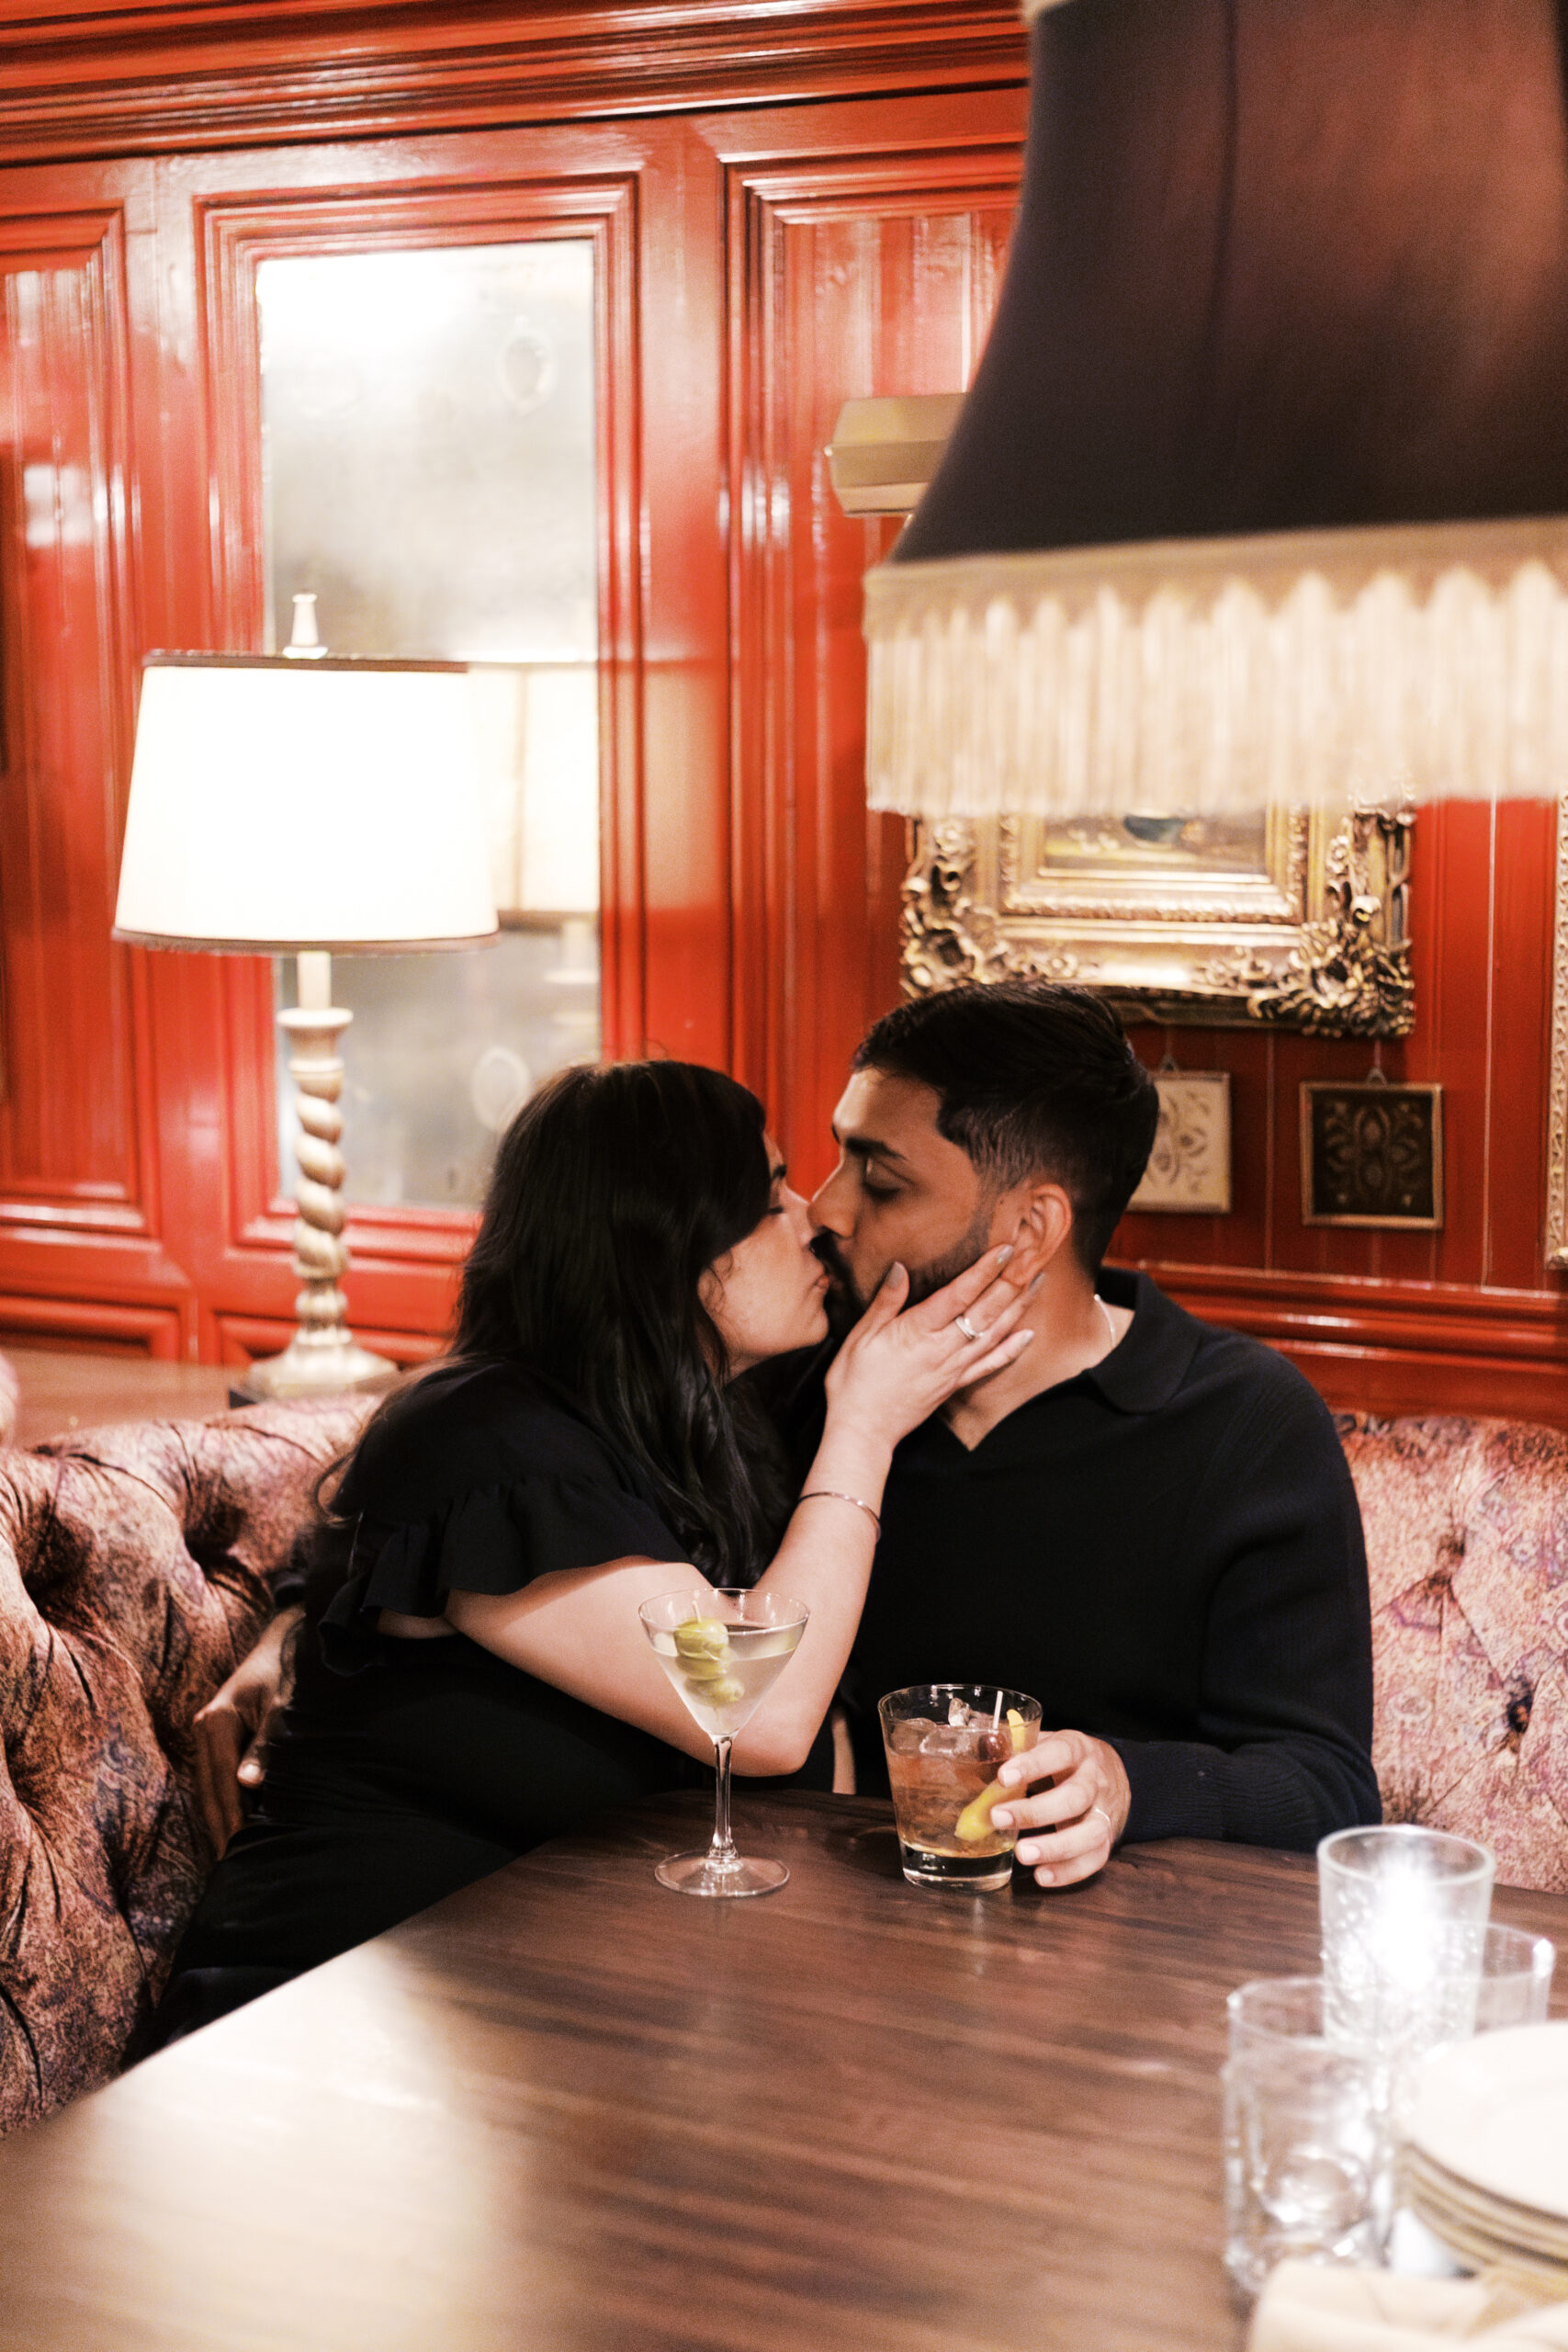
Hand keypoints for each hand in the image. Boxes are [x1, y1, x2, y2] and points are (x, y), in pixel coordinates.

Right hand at [191, 1607, 300, 1857]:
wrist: (286, 1639)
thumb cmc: (289, 1671)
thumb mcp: (283, 1706)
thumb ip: (266, 1746)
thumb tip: (247, 1785)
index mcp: (216, 1721)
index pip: (221, 1783)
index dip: (230, 1819)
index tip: (238, 1851)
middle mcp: (203, 1727)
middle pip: (209, 1790)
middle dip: (220, 1828)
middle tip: (230, 1869)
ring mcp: (206, 1732)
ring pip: (209, 1787)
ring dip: (220, 1819)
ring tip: (230, 1858)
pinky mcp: (216, 1735)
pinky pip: (216, 1777)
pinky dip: (223, 1802)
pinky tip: (232, 1826)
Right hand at [823, 1247, 1034, 1449]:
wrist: (863, 1429)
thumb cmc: (854, 1381)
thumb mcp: (861, 1336)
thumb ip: (885, 1301)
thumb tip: (900, 1268)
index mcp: (918, 1331)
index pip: (959, 1294)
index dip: (984, 1270)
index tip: (1005, 1249)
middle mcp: (943, 1349)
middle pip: (985, 1311)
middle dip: (1011, 1282)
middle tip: (1032, 1257)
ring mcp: (953, 1369)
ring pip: (994, 1333)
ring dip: (1018, 1307)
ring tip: (1037, 1284)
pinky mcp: (955, 1384)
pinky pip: (990, 1365)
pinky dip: (1011, 1350)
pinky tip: (1027, 1335)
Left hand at [991, 1730, 1130, 1889]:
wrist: (1118, 1777)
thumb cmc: (1067, 1762)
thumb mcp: (1047, 1745)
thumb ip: (1017, 1749)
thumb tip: (982, 1749)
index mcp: (1078, 1749)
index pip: (1059, 1753)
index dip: (1032, 1765)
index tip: (1003, 1777)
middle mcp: (1095, 1781)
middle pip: (1074, 1797)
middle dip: (1035, 1812)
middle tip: (998, 1818)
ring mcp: (1105, 1812)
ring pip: (1090, 1833)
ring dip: (1055, 1847)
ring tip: (1022, 1854)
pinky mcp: (1108, 1840)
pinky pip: (1095, 1859)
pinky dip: (1069, 1871)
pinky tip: (1041, 1876)